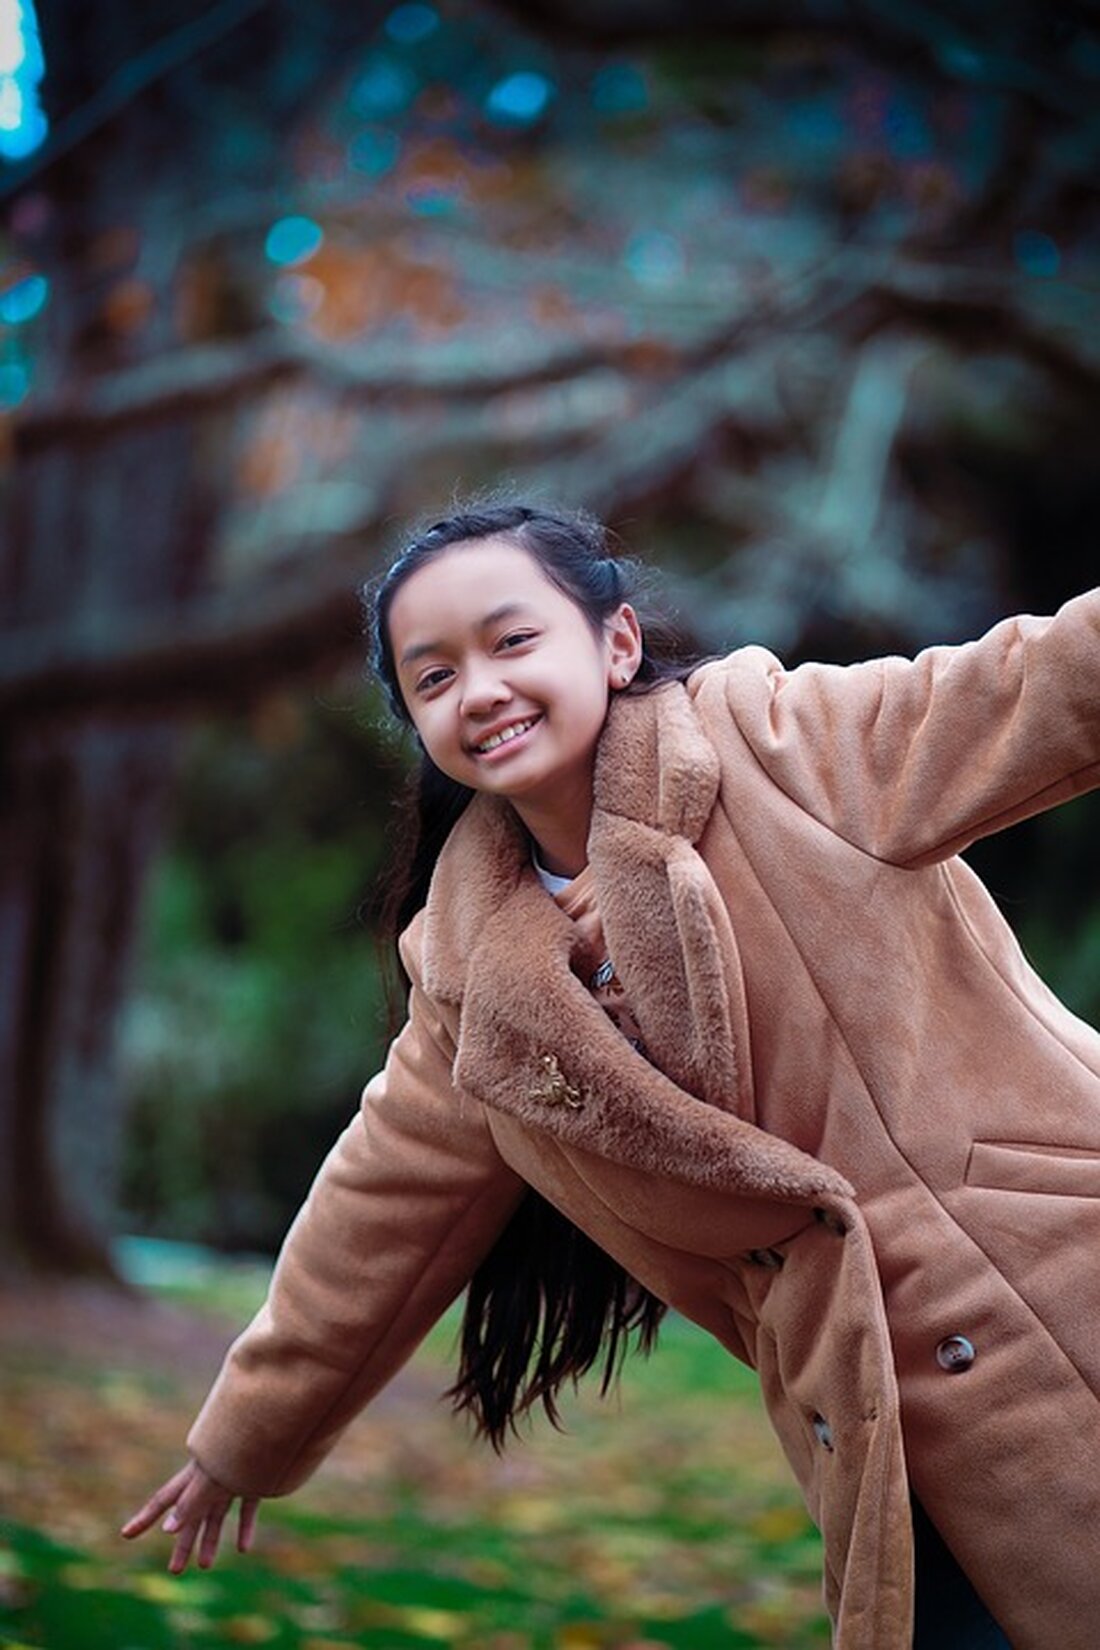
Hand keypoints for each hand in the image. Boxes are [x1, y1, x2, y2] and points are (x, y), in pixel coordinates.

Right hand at [121, 1459, 259, 1572]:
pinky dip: (244, 1527)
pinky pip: (247, 1508)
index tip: (126, 1534)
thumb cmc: (234, 1452)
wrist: (269, 1429)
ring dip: (210, 1540)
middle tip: (174, 1570)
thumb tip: (167, 1531)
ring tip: (204, 1566)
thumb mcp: (209, 1480)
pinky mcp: (254, 1481)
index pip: (163, 1501)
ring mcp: (232, 1480)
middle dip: (182, 1544)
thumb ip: (190, 1504)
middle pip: (191, 1518)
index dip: (145, 1518)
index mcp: (192, 1478)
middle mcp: (209, 1480)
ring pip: (217, 1515)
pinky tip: (245, 1548)